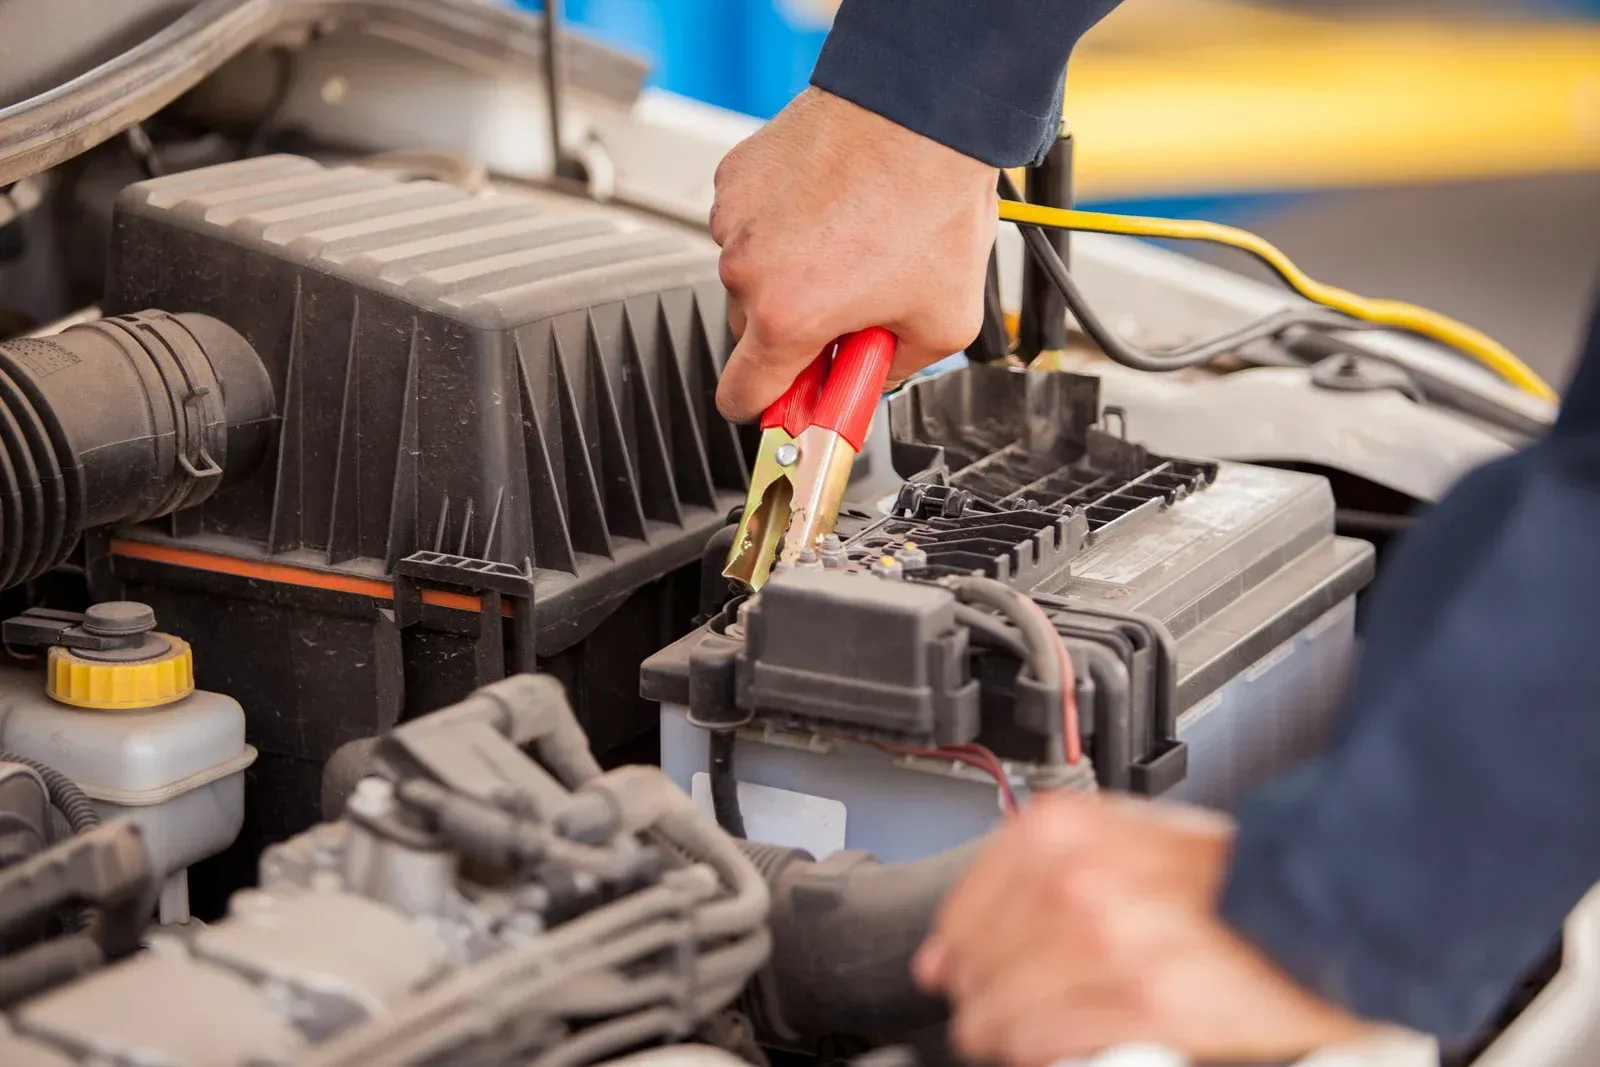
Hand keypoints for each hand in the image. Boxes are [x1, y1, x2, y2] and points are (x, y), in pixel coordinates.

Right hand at [710, 87, 997, 421]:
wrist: (923, 109)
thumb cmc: (932, 200)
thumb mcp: (943, 323)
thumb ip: (892, 372)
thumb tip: (868, 381)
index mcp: (786, 318)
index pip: (740, 400)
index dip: (772, 411)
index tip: (796, 405)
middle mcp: (746, 271)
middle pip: (752, 337)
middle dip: (798, 334)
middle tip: (852, 310)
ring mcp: (734, 220)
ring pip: (752, 277)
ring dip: (792, 276)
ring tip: (852, 245)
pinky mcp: (735, 179)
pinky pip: (751, 226)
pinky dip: (784, 227)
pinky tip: (831, 210)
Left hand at [914, 793, 1373, 1064]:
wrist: (1311, 910)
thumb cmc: (1221, 879)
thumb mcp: (1118, 843)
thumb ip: (1033, 878)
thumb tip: (950, 945)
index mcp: (1063, 830)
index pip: (962, 906)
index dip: (957, 948)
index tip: (951, 968)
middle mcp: (1076, 880)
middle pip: (977, 964)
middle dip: (978, 994)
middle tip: (991, 1008)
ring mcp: (1106, 944)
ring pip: (1003, 1010)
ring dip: (1004, 1030)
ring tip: (1023, 1033)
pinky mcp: (1141, 1004)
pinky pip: (1046, 1043)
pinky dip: (1042, 1052)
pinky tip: (1060, 1045)